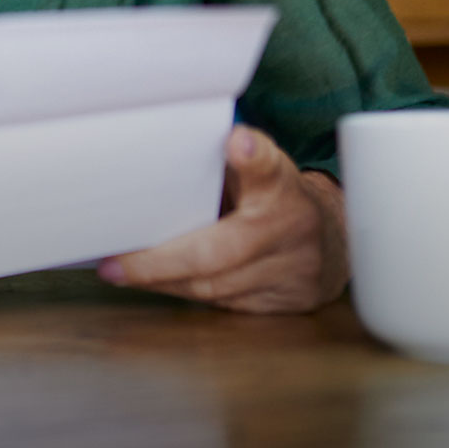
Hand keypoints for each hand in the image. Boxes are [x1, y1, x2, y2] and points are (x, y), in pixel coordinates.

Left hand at [97, 124, 347, 313]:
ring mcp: (294, 271)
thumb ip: (223, 159)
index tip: (237, 143)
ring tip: (122, 274)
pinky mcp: (287, 302)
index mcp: (282, 186)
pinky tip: (157, 284)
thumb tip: (169, 149)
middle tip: (115, 265)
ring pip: (217, 287)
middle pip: (222, 251)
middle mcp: (293, 229)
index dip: (253, 156)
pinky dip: (185, 293)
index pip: (268, 167)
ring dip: (164, 282)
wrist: (334, 241)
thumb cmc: (275, 198)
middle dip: (160, 262)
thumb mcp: (257, 167)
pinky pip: (224, 304)